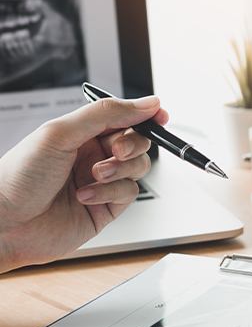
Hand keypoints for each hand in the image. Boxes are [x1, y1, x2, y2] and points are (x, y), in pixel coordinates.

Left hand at [0, 96, 167, 272]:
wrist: (4, 223)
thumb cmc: (19, 176)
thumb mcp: (61, 132)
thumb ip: (107, 114)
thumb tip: (147, 103)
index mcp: (83, 132)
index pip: (124, 117)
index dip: (145, 115)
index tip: (160, 115)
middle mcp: (94, 155)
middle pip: (138, 142)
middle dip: (132, 145)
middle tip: (115, 151)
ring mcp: (102, 182)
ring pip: (138, 167)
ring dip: (120, 170)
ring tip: (95, 175)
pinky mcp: (106, 207)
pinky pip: (129, 193)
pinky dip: (111, 193)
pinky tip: (85, 196)